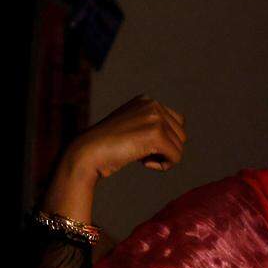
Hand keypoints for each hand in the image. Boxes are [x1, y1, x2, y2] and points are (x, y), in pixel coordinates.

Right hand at [68, 93, 188, 180]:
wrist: (86, 153)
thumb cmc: (106, 147)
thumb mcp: (131, 128)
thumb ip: (151, 126)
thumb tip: (179, 138)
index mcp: (147, 101)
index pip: (176, 123)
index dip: (163, 141)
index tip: (140, 144)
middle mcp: (153, 104)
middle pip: (181, 135)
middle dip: (164, 149)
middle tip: (139, 153)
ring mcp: (155, 118)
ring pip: (179, 147)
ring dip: (162, 158)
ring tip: (140, 157)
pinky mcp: (156, 134)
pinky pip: (176, 157)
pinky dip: (163, 166)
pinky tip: (143, 163)